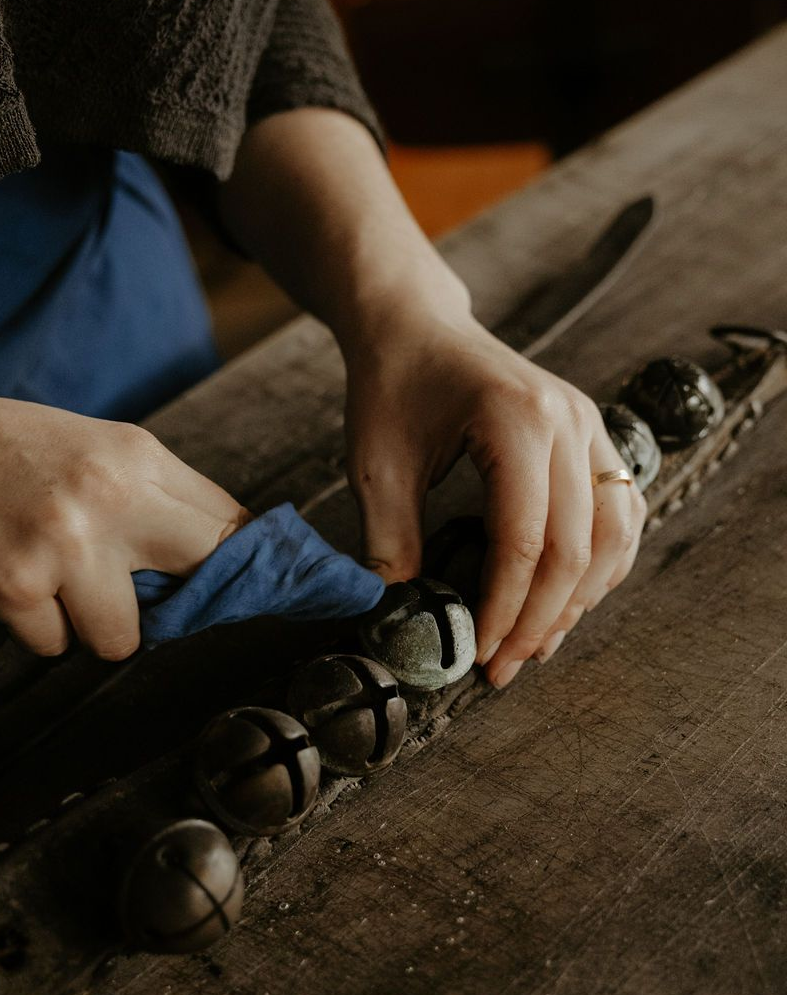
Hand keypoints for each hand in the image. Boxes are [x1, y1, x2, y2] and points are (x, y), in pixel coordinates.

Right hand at [0, 366, 249, 658]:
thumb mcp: (79, 444)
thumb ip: (140, 492)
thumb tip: (196, 554)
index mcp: (133, 453)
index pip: (226, 522)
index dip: (226, 561)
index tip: (218, 583)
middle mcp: (111, 497)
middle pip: (202, 577)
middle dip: (175, 598)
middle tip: (134, 590)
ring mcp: (65, 546)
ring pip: (123, 638)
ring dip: (86, 625)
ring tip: (44, 581)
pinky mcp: (15, 589)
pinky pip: (53, 647)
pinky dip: (30, 630)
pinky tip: (1, 584)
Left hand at [342, 305, 645, 687]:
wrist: (414, 326)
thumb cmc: (390, 385)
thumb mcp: (375, 464)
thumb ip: (390, 541)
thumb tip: (405, 621)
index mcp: (516, 420)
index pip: (525, 541)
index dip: (504, 609)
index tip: (478, 655)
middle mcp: (569, 420)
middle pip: (576, 547)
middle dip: (540, 619)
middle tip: (502, 668)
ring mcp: (590, 425)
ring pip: (613, 535)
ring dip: (579, 599)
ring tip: (534, 645)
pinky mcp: (592, 434)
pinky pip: (620, 511)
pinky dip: (601, 563)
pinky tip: (567, 599)